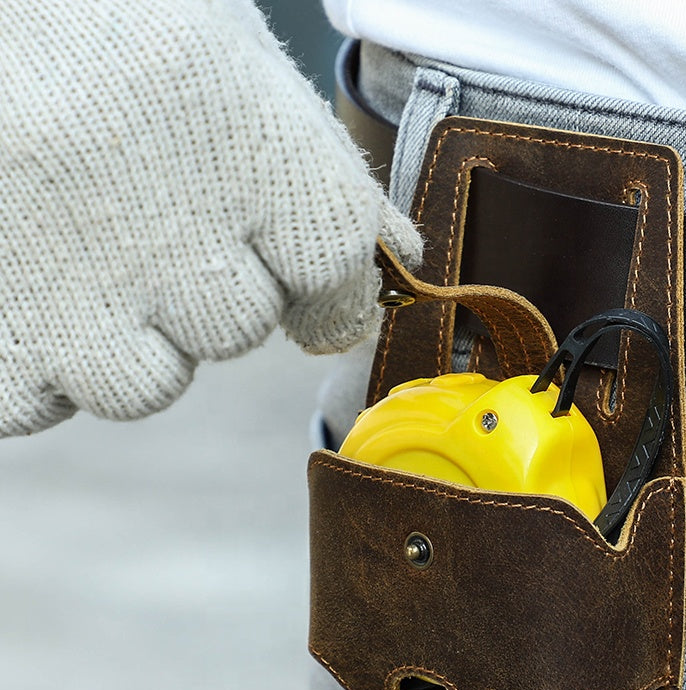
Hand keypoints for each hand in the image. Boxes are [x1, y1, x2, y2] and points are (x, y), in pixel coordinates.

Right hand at [0, 0, 419, 435]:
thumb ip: (320, 170)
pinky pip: (33, 404)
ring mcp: (62, 280)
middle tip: (157, 233)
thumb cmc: (108, 19)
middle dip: (215, 298)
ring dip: (132, 346)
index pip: (335, 264)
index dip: (336, 292)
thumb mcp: (231, 62)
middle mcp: (160, 220)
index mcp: (237, 135)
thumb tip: (399, 252)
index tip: (322, 298)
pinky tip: (28, 300)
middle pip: (234, 329)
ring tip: (86, 268)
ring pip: (142, 385)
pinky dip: (39, 372)